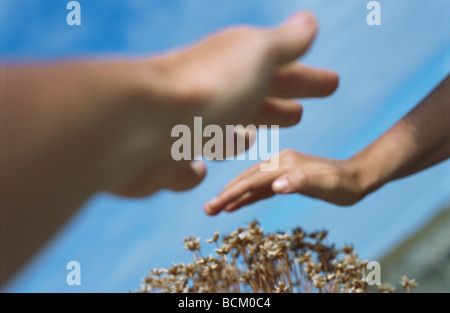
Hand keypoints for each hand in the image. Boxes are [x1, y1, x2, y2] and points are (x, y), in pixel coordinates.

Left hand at [117, 12, 338, 195]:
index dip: (308, 79)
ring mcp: (186, 128)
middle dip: (280, 103)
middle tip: (302, 111)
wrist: (140, 123)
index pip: (282, 72)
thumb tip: (310, 22)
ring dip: (241, 130)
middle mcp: (210, 95)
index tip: (333, 84)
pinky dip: (196, 163)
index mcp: (235, 69)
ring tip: (255, 134)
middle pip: (255, 100)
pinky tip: (201, 165)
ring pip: (222, 130)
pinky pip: (187, 163)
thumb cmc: (207, 88)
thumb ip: (285, 42)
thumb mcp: (257, 55)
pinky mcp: (166, 161)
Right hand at [204, 149, 365, 214]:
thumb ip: (302, 182)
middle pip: (245, 179)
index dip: (232, 193)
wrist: (358, 176)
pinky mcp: (284, 177)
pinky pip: (260, 187)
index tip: (214, 206)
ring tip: (215, 208)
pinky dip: (247, 195)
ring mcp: (280, 169)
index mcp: (283, 164)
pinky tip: (237, 204)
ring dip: (232, 194)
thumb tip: (277, 187)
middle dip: (225, 194)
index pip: (251, 180)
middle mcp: (278, 162)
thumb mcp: (327, 185)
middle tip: (207, 209)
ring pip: (250, 182)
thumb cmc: (344, 184)